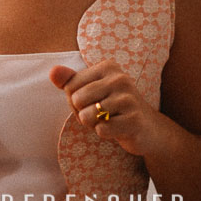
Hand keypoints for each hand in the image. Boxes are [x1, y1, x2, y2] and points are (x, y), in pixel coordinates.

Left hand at [49, 60, 167, 156]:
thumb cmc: (112, 107)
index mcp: (108, 67)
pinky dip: (104, 133)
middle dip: (82, 112)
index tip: (93, 101)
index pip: (69, 86)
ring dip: (93, 123)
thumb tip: (52, 71)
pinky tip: (117, 129)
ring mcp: (129, 99)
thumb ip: (69, 80)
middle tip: (100, 113)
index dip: (75, 100)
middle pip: (76, 100)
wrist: (147, 128)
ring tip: (109, 119)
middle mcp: (120, 79)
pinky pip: (101, 130)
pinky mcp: (134, 120)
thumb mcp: (89, 90)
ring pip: (87, 116)